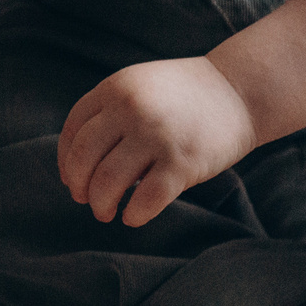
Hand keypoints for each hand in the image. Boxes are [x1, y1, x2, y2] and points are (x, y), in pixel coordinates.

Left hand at [58, 56, 257, 225]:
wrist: (239, 90)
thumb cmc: (184, 97)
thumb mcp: (138, 88)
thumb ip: (108, 115)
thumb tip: (73, 168)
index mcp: (114, 89)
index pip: (72, 131)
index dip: (66, 161)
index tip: (71, 179)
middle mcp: (130, 110)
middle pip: (83, 158)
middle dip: (79, 187)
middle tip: (86, 200)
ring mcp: (156, 135)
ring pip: (107, 182)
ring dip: (101, 205)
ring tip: (106, 212)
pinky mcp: (183, 161)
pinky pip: (146, 199)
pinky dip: (134, 214)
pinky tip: (133, 217)